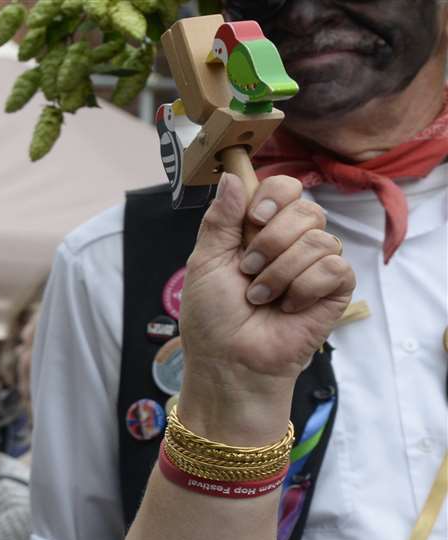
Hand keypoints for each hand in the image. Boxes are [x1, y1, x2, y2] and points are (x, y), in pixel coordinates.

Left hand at [177, 172, 353, 441]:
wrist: (229, 361)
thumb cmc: (213, 318)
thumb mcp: (205, 262)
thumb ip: (219, 219)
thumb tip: (230, 176)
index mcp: (261, 231)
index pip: (285, 188)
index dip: (274, 197)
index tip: (253, 221)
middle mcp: (292, 242)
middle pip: (307, 209)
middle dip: (271, 242)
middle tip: (248, 272)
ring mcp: (316, 265)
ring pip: (320, 240)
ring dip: (281, 272)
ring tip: (261, 298)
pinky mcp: (336, 289)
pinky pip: (335, 267)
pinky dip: (304, 288)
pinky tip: (288, 307)